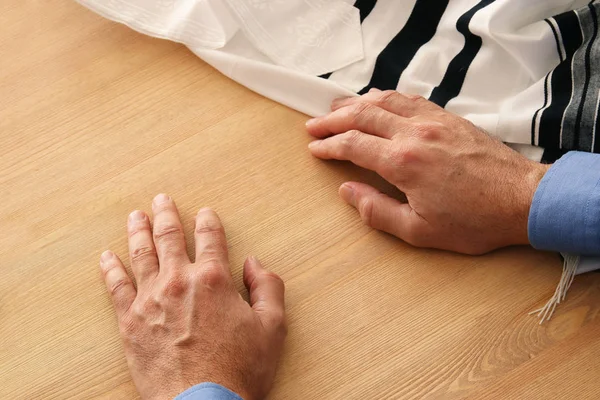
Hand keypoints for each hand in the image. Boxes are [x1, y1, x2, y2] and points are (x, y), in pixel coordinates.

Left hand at [99, 194, 286, 399]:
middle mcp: (179, 281)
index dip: (208, 221)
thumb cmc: (240, 369)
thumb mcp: (273, 327)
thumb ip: (268, 287)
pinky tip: (107, 257)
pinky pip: (116, 287)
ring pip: (141, 254)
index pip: (210, 238)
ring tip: (135, 215)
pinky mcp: (131, 322)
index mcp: (214, 279)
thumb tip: (254, 264)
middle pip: (169, 237)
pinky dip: (111, 269)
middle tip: (162, 199)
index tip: (205, 212)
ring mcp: (151, 300)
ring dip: (138, 231)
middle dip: (166, 214)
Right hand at [306, 90, 548, 254]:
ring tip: (337, 106)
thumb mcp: (419, 231)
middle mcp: (414, 134)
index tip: (314, 148)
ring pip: (385, 100)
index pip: (353, 145)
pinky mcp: (449, 118)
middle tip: (314, 124)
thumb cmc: (474, 220)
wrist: (522, 199)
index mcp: (403, 162)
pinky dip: (387, 97)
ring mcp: (433, 121)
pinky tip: (379, 100)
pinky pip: (410, 98)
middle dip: (333, 119)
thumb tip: (348, 192)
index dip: (328, 145)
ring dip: (356, 102)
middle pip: (362, 115)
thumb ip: (377, 211)